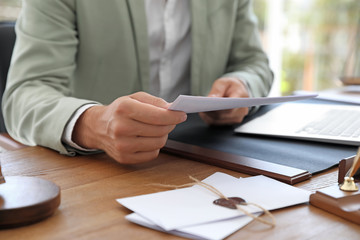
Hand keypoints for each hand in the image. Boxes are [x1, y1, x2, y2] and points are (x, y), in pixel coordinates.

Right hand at [72, 92, 186, 163]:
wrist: (98, 127)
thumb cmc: (120, 111)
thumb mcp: (134, 98)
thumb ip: (155, 101)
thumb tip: (173, 109)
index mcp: (124, 109)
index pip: (158, 116)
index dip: (174, 116)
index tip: (182, 114)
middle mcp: (121, 128)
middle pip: (160, 130)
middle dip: (170, 124)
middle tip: (170, 120)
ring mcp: (122, 145)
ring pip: (159, 143)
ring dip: (163, 135)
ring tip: (157, 129)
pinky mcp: (125, 158)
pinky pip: (152, 154)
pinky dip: (154, 146)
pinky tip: (147, 139)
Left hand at [199, 77, 248, 124]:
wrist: (237, 91)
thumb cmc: (230, 86)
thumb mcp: (223, 82)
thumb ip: (218, 90)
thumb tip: (211, 98)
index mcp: (242, 98)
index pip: (230, 107)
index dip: (218, 108)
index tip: (208, 105)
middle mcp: (241, 111)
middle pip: (222, 116)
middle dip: (210, 112)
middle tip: (200, 107)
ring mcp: (236, 118)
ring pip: (218, 121)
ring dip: (208, 116)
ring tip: (200, 109)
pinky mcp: (229, 122)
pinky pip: (216, 123)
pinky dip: (208, 118)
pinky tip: (204, 113)